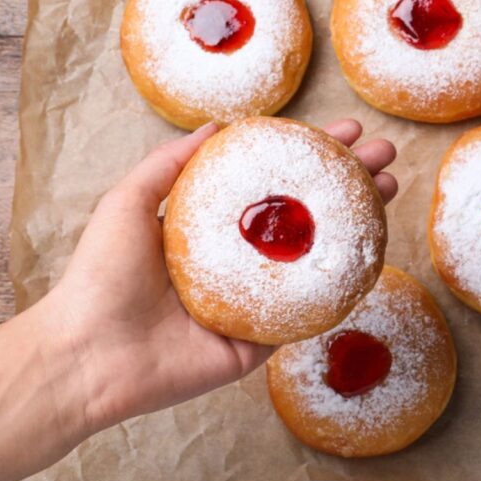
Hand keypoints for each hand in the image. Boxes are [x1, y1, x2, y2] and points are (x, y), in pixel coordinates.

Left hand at [45, 119, 397, 432]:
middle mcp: (240, 261)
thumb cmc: (101, 274)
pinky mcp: (262, 339)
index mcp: (212, 228)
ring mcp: (256, 300)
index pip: (273, 183)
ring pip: (319, 258)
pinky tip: (371, 252)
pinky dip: (342, 283)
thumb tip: (217, 126)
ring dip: (360, 224)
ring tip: (390, 186)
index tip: (345, 130)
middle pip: (308, 216)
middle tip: (384, 154)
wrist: (89, 354)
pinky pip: (309, 310)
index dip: (311, 156)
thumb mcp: (129, 201)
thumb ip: (172, 163)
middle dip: (350, 183)